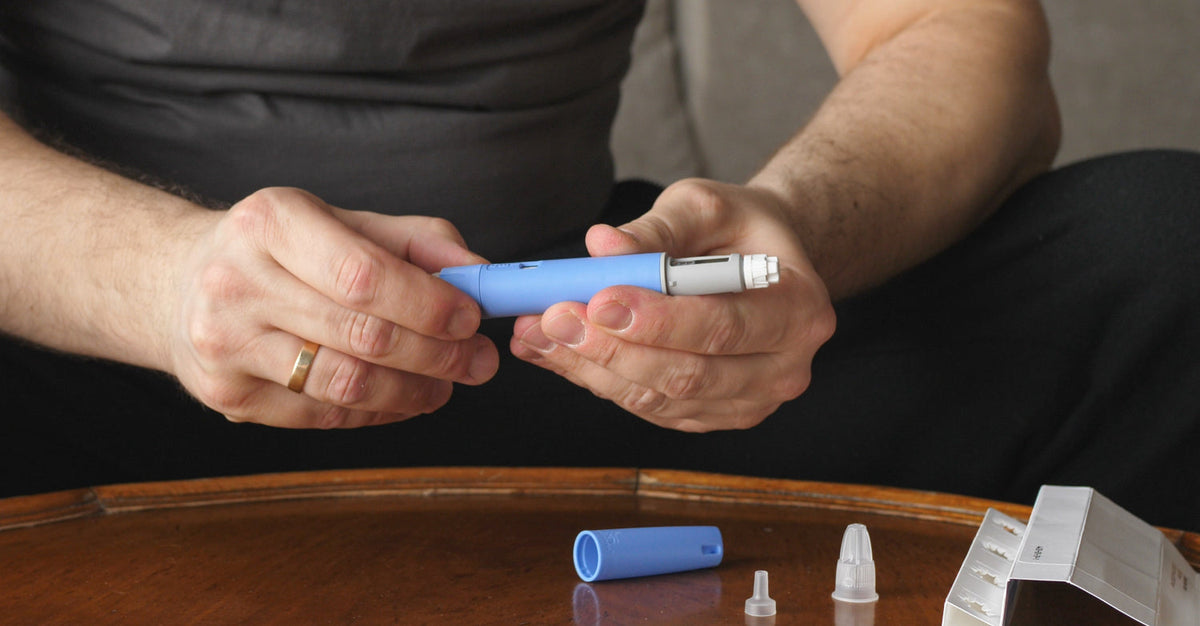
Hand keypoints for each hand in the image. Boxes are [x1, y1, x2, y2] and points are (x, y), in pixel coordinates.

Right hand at [169, 188, 497, 427]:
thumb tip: (482, 276)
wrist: (179, 284)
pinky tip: (401, 399)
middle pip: (361, 334)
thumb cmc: (282, 250)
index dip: (428, 304)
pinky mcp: (226, 394)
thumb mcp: (343, 222)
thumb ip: (418, 243)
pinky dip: (375, 412)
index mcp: (270, 222)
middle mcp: (237, 281)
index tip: (472, 318)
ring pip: (344, 384)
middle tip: (478, 362)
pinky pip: (322, 415)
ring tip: (446, 385)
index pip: (364, 274)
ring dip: (412, 391)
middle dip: (436, 354)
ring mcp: (225, 343)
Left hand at [510, 179, 835, 431]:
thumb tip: (601, 246)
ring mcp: (749, 401)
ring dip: (591, 368)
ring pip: (661, 398)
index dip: (658, 320)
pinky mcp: (711, 415)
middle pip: (689, 374)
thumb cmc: (737, 229)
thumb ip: (656, 228)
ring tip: (538, 331)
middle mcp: (784, 368)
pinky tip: (555, 350)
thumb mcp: (705, 207)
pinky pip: (648, 407)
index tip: (599, 299)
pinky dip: (596, 379)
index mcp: (799, 309)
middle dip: (612, 348)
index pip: (724, 326)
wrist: (759, 262)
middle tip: (553, 316)